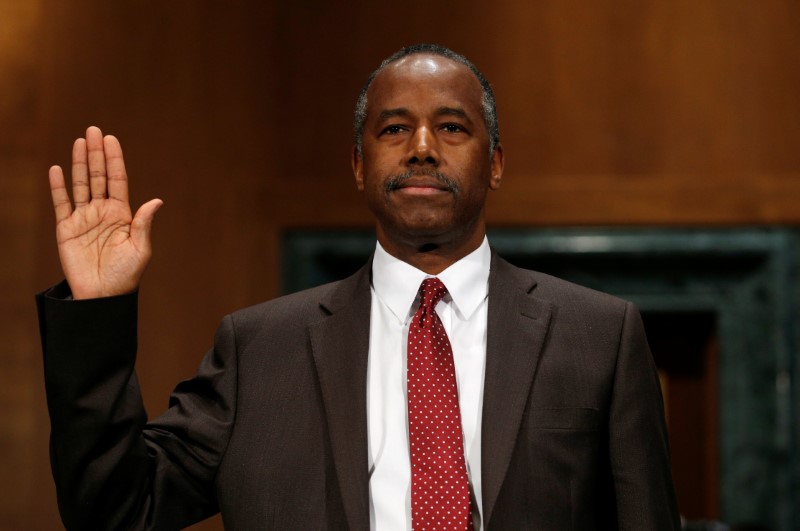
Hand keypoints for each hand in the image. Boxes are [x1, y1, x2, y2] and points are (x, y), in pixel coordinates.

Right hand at [49, 126, 162, 298]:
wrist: (102, 295)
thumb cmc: (126, 274)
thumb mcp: (140, 249)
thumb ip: (144, 224)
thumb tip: (157, 201)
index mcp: (122, 214)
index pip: (117, 180)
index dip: (114, 160)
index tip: (111, 140)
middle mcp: (102, 211)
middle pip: (98, 177)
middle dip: (96, 154)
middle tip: (93, 130)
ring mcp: (83, 218)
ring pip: (80, 184)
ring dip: (79, 163)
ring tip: (79, 142)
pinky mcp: (66, 228)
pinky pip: (61, 203)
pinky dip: (58, 187)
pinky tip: (58, 169)